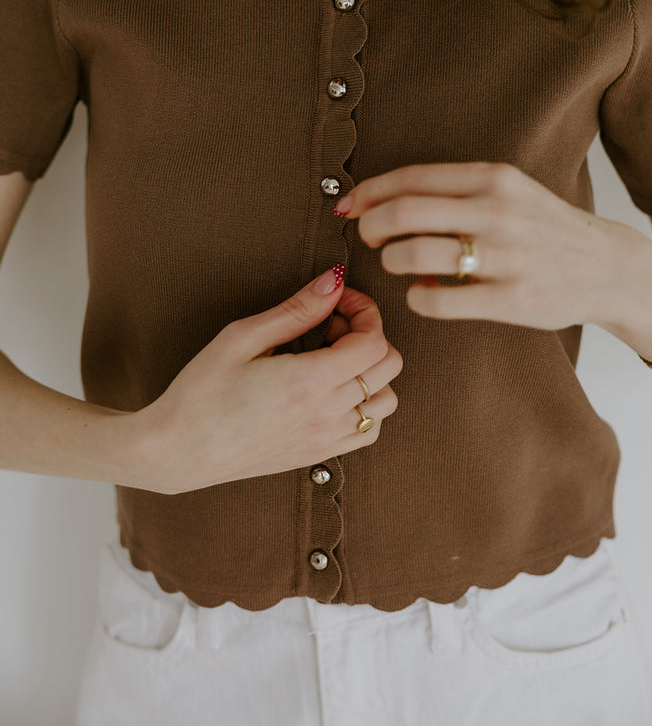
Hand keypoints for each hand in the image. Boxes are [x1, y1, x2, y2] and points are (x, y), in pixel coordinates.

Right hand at [135, 272, 400, 493]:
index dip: (364, 311)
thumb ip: (297, 309)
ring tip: (329, 359)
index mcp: (309, 382)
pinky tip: (331, 390)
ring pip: (386, 400)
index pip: (374, 341)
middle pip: (388, 366)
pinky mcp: (319, 455)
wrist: (178, 451)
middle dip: (368, 334)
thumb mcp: (242, 337)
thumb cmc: (201, 392)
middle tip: (328, 326)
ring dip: (370, 372)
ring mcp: (327, 439)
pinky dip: (365, 405)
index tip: (337, 300)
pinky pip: (370, 430)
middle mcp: (327, 414)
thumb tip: (336, 281)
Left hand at [338, 162, 639, 330]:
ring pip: (413, 254)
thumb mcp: (508, 190)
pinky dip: (417, 296)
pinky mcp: (509, 299)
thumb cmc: (542, 227)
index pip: (411, 178)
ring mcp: (504, 256)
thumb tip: (382, 199)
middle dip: (370, 226)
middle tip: (367, 238)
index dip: (369, 192)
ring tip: (398, 264)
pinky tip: (424, 292)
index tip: (349, 206)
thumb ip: (454, 190)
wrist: (606, 267)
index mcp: (492, 178)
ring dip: (391, 261)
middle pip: (403, 212)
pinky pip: (436, 300)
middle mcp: (497, 211)